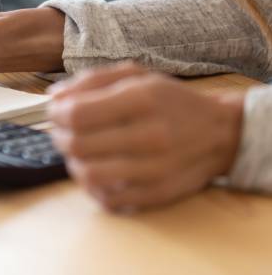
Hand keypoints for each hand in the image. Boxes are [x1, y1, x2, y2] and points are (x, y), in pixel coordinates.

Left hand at [47, 62, 244, 212]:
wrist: (220, 134)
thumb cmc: (170, 101)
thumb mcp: (137, 76)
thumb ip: (92, 81)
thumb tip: (53, 96)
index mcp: (142, 99)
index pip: (77, 113)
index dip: (56, 114)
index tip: (55, 112)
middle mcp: (150, 135)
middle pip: (78, 144)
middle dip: (60, 136)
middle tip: (63, 132)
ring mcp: (155, 169)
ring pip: (88, 174)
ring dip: (72, 162)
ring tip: (78, 152)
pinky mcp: (156, 194)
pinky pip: (107, 198)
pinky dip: (92, 186)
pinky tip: (97, 170)